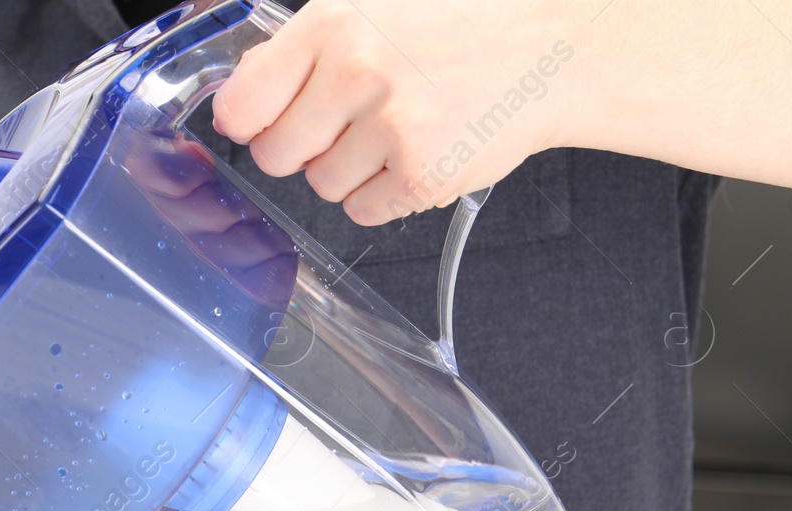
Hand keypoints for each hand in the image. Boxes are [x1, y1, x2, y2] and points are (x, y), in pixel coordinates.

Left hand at [211, 0, 572, 224]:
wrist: (549, 51)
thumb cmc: (459, 28)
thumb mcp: (373, 9)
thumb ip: (302, 47)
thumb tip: (241, 90)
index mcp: (333, 23)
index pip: (242, 104)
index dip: (248, 122)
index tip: (262, 124)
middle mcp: (357, 71)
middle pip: (276, 155)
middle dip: (302, 148)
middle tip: (345, 124)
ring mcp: (391, 127)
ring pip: (321, 185)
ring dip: (349, 170)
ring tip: (394, 130)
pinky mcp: (421, 175)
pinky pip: (362, 211)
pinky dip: (383, 195)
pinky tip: (414, 154)